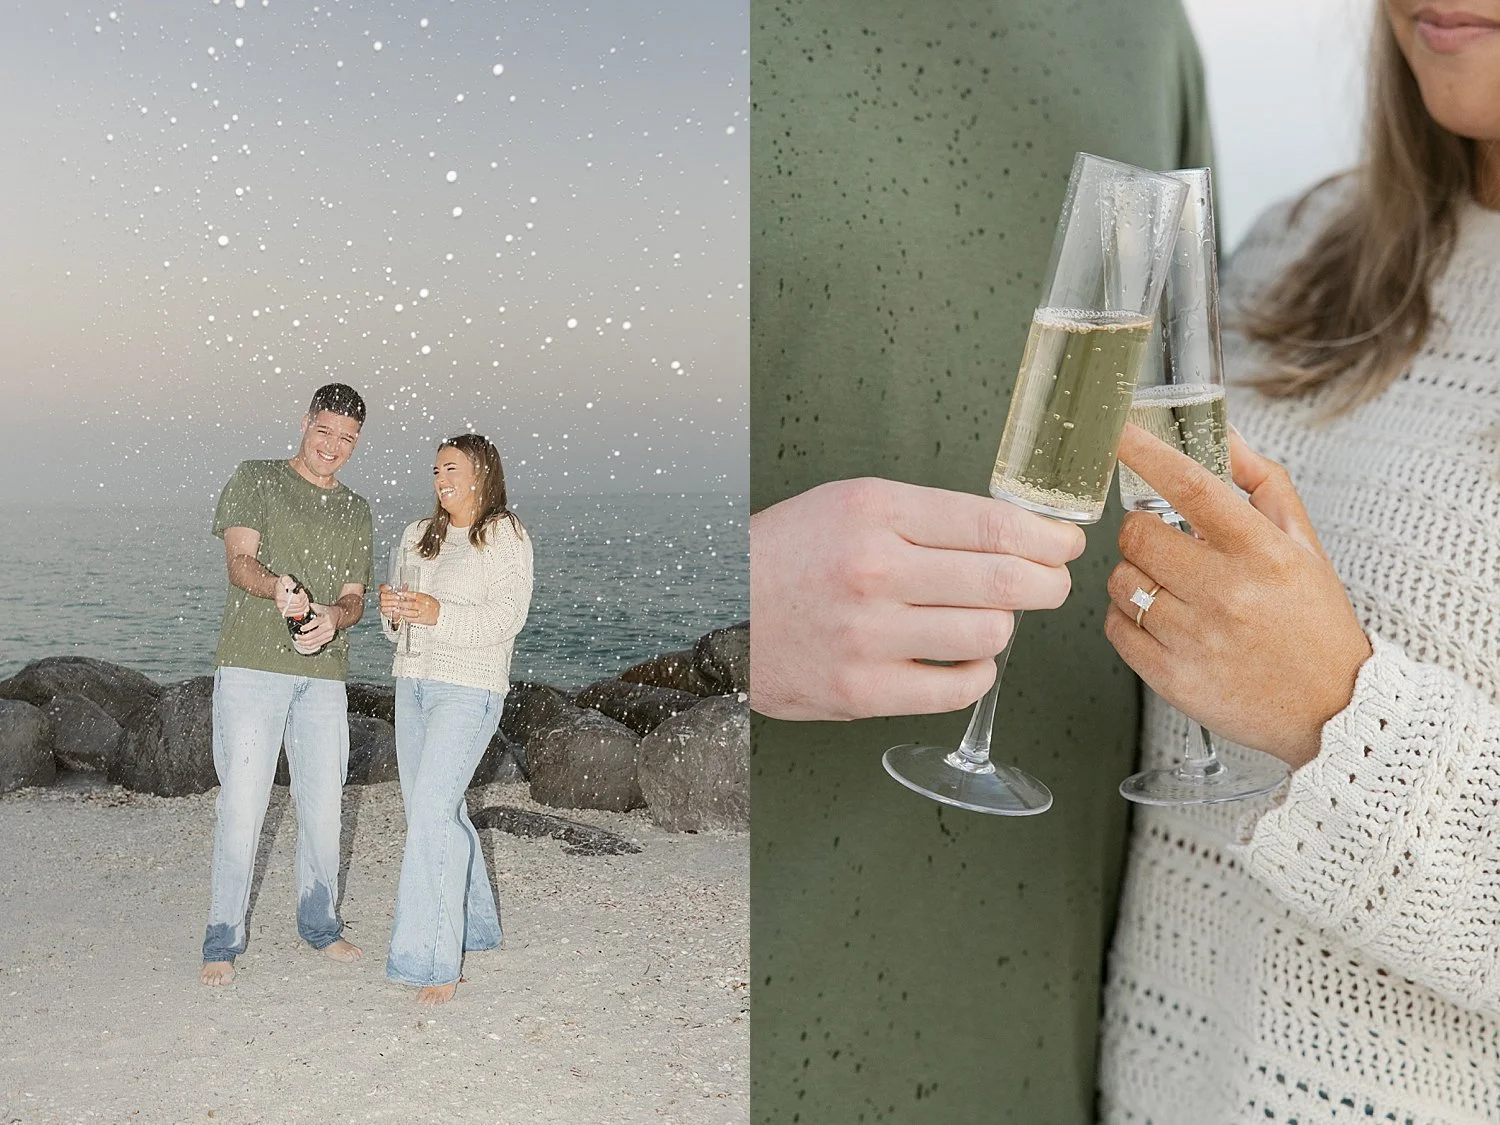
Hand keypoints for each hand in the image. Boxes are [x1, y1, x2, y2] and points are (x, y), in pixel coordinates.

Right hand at [274, 574, 309, 618]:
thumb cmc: (281, 585)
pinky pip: (298, 614)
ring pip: (300, 610)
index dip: (302, 595)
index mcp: (281, 596)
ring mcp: (283, 610)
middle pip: (299, 605)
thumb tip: (292, 585)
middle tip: (304, 594)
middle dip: (304, 599)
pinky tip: (304, 605)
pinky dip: (303, 610)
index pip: (297, 599)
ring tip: (304, 599)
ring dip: (305, 604)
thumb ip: (288, 580)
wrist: (275, 590)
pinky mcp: (286, 613)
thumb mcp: (284, 578)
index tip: (301, 590)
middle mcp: (281, 605)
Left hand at [292, 603, 338, 653]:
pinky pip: (318, 645)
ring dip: (305, 643)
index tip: (301, 628)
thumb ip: (308, 608)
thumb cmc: (326, 611)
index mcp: (324, 618)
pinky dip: (309, 646)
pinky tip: (304, 645)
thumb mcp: (317, 607)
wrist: (336, 615)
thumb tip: (298, 611)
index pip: (315, 623)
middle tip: (297, 636)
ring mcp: (329, 633)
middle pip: (314, 635)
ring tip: (298, 641)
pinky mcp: (329, 638)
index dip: (307, 627)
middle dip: (303, 637)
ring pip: (315, 642)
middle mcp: (328, 626)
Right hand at [377, 583, 401, 627]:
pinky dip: (390, 609)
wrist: (401, 610)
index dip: (385, 587)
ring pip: (382, 602)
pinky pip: (383, 609)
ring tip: (397, 603)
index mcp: (385, 591)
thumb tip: (405, 585)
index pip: (382, 587)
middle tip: (398, 597)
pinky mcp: (383, 610)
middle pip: (382, 595)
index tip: (390, 588)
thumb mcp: (403, 594)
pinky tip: (395, 608)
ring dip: (391, 603)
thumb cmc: (400, 600)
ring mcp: (382, 604)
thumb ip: (403, 589)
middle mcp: (382, 597)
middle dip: (391, 596)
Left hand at [396, 591, 439, 626]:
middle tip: (395, 602)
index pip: (415, 595)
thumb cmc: (433, 605)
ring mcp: (422, 614)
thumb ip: (416, 596)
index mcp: (425, 599)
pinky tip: (402, 616)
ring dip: (402, 611)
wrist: (440, 614)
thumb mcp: (426, 597)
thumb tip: (405, 594)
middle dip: (402, 603)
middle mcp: (424, 606)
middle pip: (411, 604)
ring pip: (410, 613)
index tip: (399, 593)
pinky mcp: (421, 620)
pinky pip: (412, 619)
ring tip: (396, 610)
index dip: (406, 594)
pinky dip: (406, 617)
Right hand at [749, 477, 1085, 720]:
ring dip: (1000, 628)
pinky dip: (976, 673)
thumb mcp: (846, 506)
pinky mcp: (862, 690)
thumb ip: (923, 518)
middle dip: (1048, 583)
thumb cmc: (785, 557)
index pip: (992, 523)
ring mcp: (868, 635)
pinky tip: (960, 658)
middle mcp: (873, 569)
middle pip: (1006, 581)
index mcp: (873, 510)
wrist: (716, 612)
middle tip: (1051, 584)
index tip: (1066, 544)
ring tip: (980, 620)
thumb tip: (1012, 536)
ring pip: (990, 634)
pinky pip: (960, 688)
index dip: (1047, 537)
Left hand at [1103, 424, 1371, 767]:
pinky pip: (1117, 629)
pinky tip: (1158, 620)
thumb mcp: (1304, 544)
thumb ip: (1262, 484)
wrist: (1332, 708)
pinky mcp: (1172, 678)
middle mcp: (1227, 592)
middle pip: (1137, 536)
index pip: (1192, 487)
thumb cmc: (1313, 621)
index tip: (1119, 432)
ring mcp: (1196, 638)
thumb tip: (1224, 434)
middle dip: (1141, 534)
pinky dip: (1127, 619)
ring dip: (1134, 578)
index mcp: (1261, 552)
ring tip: (1168, 588)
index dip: (1147, 453)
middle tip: (1164, 545)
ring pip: (1122, 582)